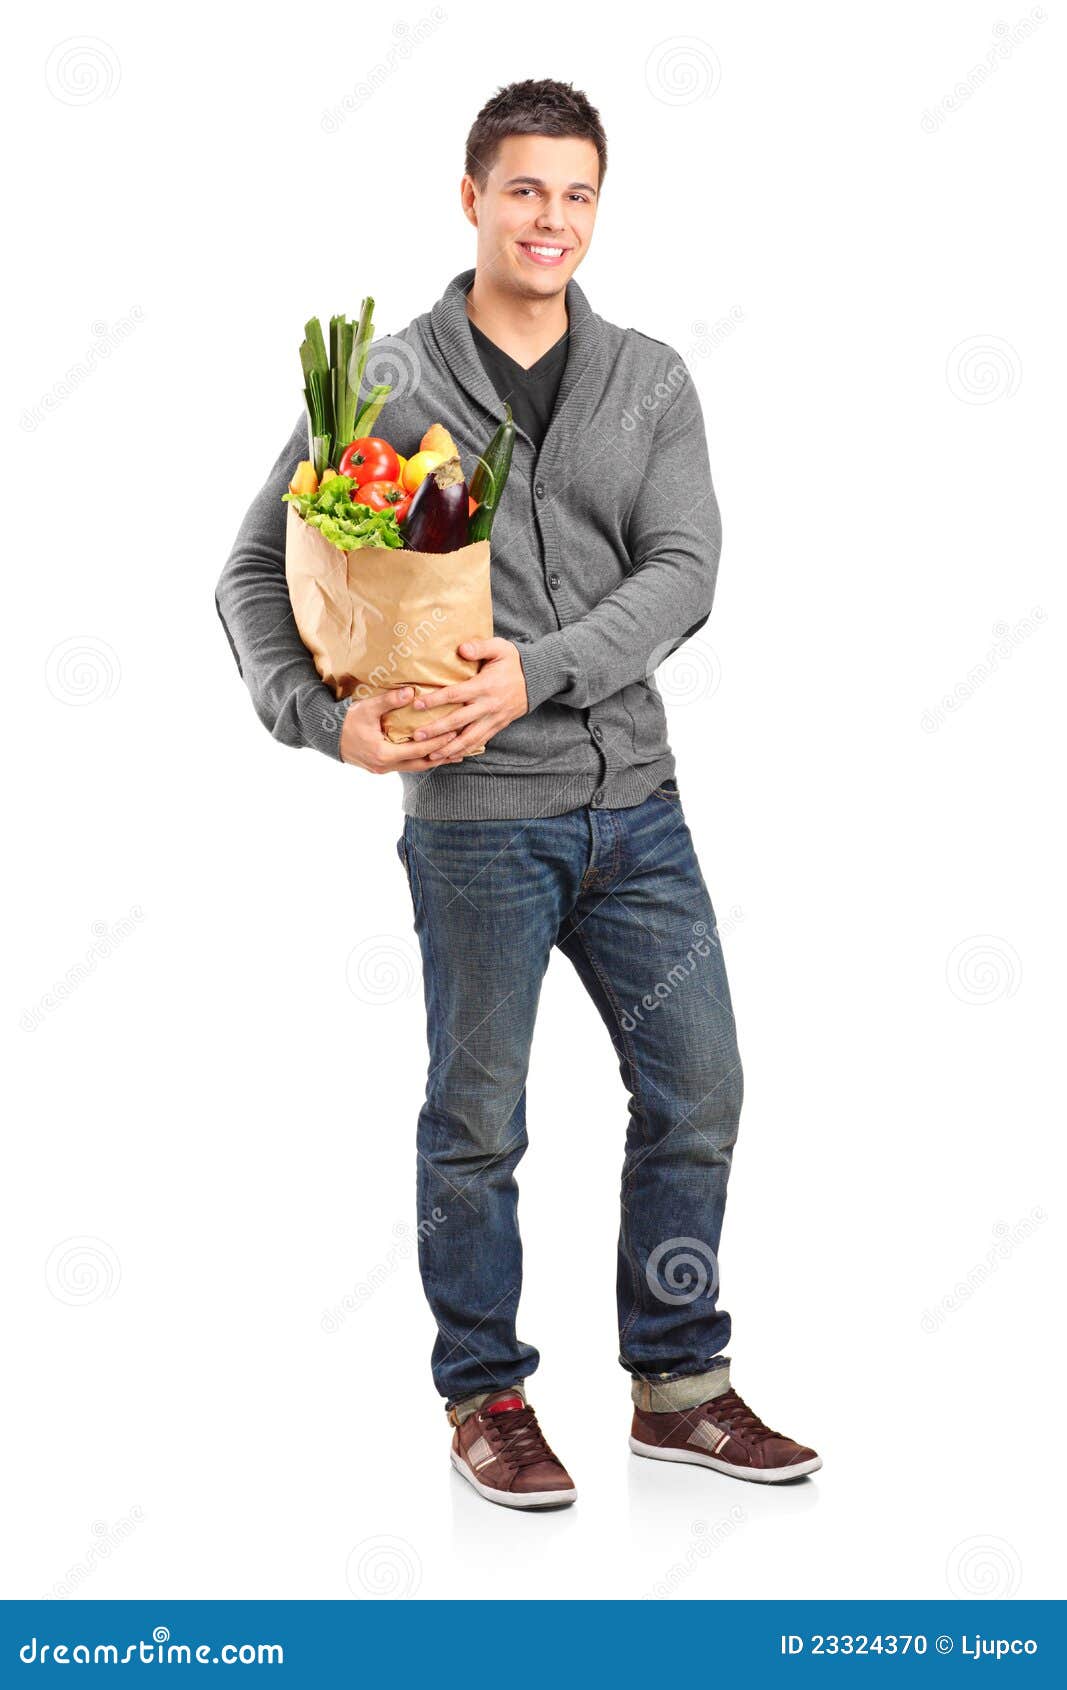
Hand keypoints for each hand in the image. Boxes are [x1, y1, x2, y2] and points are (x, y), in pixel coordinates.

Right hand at [339, 685, 467, 772]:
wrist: (325, 736)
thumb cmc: (346, 721)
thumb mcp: (367, 708)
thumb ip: (389, 700)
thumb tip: (411, 692)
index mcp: (384, 754)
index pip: (419, 750)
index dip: (438, 742)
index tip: (455, 732)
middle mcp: (385, 766)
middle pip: (421, 763)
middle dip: (442, 755)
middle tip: (463, 746)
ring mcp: (383, 769)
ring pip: (415, 767)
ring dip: (434, 760)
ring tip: (454, 753)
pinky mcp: (381, 767)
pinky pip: (406, 765)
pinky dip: (421, 759)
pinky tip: (432, 754)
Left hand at [410, 638, 529, 760]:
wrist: (537, 680)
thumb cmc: (514, 662)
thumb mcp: (500, 648)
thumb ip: (480, 647)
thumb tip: (461, 649)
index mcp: (485, 686)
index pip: (456, 695)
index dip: (435, 700)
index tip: (417, 705)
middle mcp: (488, 706)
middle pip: (458, 721)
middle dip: (437, 730)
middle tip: (417, 737)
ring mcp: (493, 719)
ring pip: (469, 739)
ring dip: (449, 749)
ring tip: (431, 755)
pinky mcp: (497, 727)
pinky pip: (479, 743)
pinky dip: (464, 752)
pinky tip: (450, 757)